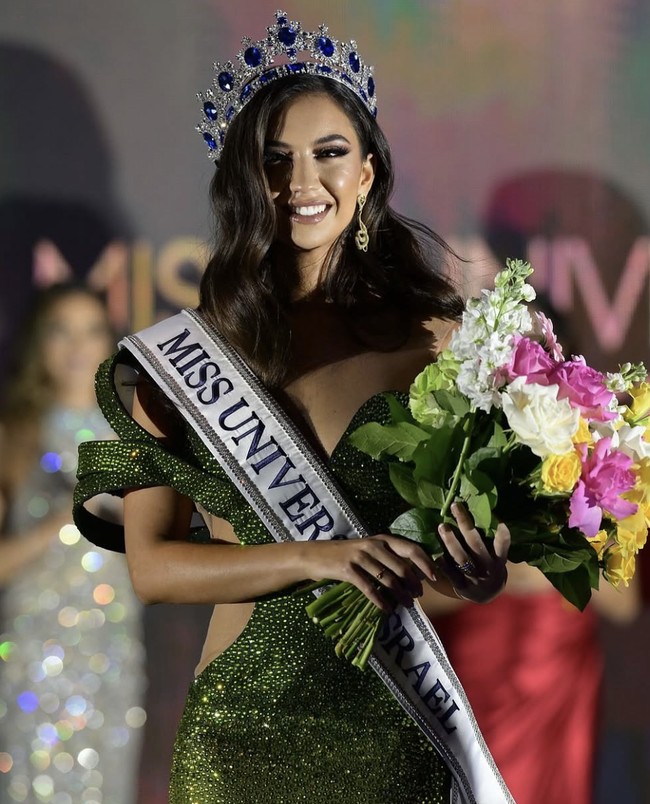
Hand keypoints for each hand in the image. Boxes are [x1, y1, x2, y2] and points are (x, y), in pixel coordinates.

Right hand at [305, 535, 436, 612]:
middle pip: (402, 566)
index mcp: (382, 539)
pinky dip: (380, 601)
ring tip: (406, 605)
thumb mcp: (369, 550)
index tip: (434, 577)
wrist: (316, 556)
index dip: (425, 563)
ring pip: (388, 579)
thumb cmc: (346, 554)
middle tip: (418, 596)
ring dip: (400, 595)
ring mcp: (360, 557)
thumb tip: (413, 574)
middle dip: (414, 584)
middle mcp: (373, 545)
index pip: (411, 548)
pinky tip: (387, 610)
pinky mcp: (348, 570)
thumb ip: (388, 557)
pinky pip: (370, 588)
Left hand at [437, 502, 509, 603]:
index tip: (499, 521)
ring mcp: (475, 578)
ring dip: (451, 541)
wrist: (486, 595)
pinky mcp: (462, 586)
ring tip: (442, 526)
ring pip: (462, 558)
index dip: (502, 535)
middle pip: (476, 545)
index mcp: (498, 560)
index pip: (502, 546)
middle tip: (455, 506)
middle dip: (466, 525)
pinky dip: (443, 561)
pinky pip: (450, 572)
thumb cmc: (489, 566)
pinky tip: (434, 550)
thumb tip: (482, 510)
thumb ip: (492, 540)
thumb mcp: (496, 556)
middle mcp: (488, 569)